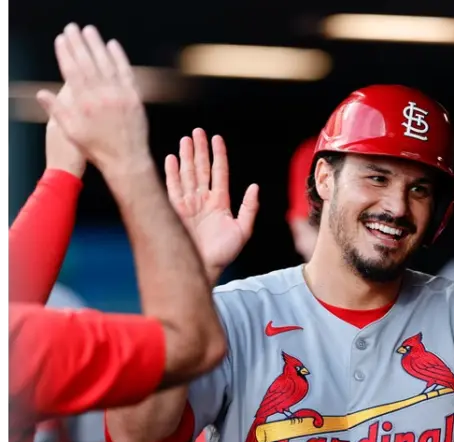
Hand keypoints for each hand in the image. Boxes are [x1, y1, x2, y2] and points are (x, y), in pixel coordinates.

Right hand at [36, 23, 149, 172]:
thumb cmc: (98, 149)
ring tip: (89, 31)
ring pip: (106, 64)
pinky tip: (113, 45)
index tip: (61, 40)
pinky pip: (126, 72)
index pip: (72, 71)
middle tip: (72, 28)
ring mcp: (120, 96)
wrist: (127, 160)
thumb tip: (41, 93)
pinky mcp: (135, 98)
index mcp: (83, 104)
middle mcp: (101, 97)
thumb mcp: (71, 133)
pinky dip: (119, 58)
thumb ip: (57, 110)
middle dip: (78, 43)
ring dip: (97, 45)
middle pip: (88, 63)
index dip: (65, 53)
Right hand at [165, 128, 258, 283]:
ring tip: (186, 139)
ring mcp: (188, 204)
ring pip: (187, 174)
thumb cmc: (224, 253)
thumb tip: (254, 187)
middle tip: (198, 131)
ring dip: (186, 157)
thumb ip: (249, 208)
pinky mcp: (175, 211)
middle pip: (202, 168)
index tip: (217, 138)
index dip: (218, 155)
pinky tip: (170, 158)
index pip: (219, 172)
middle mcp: (203, 200)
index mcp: (220, 202)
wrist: (205, 268)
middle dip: (200, 150)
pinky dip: (171, 173)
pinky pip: (172, 188)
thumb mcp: (243, 230)